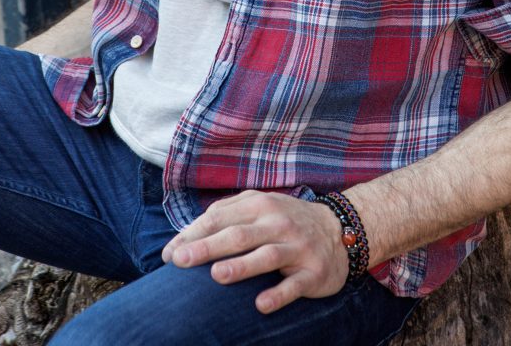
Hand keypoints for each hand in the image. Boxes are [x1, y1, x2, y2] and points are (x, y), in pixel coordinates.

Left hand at [161, 190, 348, 313]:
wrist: (340, 230)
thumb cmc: (286, 221)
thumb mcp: (261, 207)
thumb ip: (228, 214)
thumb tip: (187, 233)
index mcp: (259, 205)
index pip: (220, 218)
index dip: (193, 234)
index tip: (169, 255)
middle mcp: (277, 223)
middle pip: (238, 234)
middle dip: (207, 247)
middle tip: (180, 261)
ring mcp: (296, 247)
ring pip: (266, 256)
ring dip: (241, 266)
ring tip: (217, 275)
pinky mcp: (313, 271)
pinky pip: (295, 284)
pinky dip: (278, 294)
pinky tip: (260, 304)